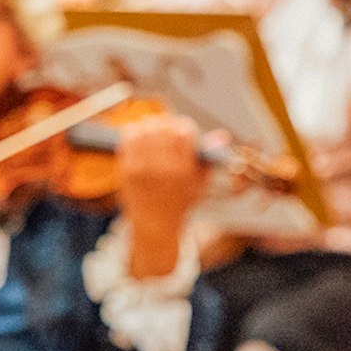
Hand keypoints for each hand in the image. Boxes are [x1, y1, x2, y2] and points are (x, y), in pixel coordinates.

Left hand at [116, 113, 206, 277]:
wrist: (155, 226)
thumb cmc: (180, 202)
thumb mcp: (200, 182)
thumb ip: (209, 157)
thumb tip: (223, 135)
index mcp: (183, 170)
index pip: (184, 132)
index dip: (185, 128)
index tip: (184, 132)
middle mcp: (163, 168)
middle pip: (163, 128)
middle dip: (167, 124)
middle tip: (167, 128)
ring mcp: (142, 169)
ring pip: (144, 130)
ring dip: (149, 126)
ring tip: (153, 130)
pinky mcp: (127, 170)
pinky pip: (127, 139)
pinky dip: (133, 132)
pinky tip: (139, 136)